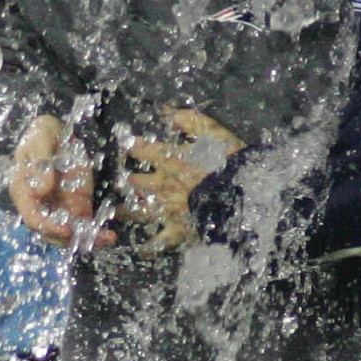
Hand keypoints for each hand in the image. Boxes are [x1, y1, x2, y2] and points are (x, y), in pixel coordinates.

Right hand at [9, 113, 116, 248]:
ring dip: (86, 240)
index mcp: (24, 191)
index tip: (66, 230)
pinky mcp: (77, 206)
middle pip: (51, 233)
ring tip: (106, 238)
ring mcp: (59, 208)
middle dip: (70, 241)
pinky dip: (96, 233)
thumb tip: (43, 189)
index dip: (48, 227)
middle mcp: (41, 206)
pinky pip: (84, 225)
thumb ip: (40, 162)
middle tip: (91, 239)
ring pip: (69, 234)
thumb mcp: (39, 139)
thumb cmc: (42, 133)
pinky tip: (109, 235)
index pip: (32, 218)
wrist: (57, 133)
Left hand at [121, 108, 244, 254]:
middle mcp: (160, 184)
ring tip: (119, 212)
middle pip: (133, 182)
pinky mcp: (176, 231)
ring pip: (136, 211)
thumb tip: (168, 112)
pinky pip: (156, 242)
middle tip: (123, 182)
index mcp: (167, 158)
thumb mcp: (212, 132)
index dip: (131, 147)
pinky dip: (148, 246)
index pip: (138, 149)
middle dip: (128, 181)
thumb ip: (189, 120)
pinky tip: (142, 248)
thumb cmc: (228, 161)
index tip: (128, 147)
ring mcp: (165, 209)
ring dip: (126, 211)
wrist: (241, 194)